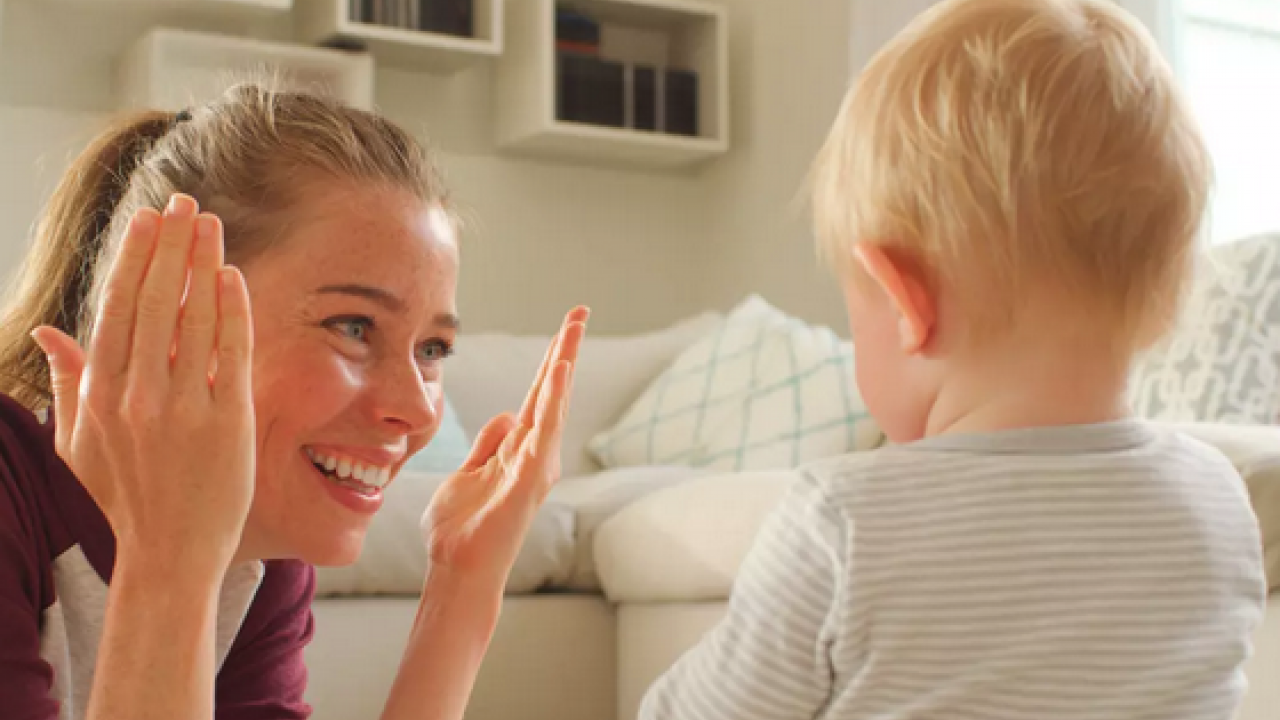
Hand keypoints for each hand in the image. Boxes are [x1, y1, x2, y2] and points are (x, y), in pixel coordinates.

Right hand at [31, 194, 255, 571]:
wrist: (169, 553)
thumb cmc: (124, 497)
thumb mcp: (79, 441)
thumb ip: (69, 381)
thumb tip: (48, 331)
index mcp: (99, 395)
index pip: (116, 309)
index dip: (133, 259)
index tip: (147, 220)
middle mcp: (136, 396)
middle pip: (154, 301)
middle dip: (170, 245)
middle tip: (186, 203)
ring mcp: (181, 409)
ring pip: (192, 319)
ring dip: (203, 264)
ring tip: (211, 225)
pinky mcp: (225, 423)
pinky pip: (229, 354)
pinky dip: (231, 312)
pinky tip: (233, 277)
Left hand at [421, 307, 587, 587]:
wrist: (458, 569)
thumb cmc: (462, 529)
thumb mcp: (470, 472)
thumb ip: (489, 444)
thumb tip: (509, 414)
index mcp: (520, 450)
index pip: (538, 395)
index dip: (550, 360)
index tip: (564, 326)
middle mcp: (535, 454)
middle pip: (551, 392)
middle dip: (564, 350)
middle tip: (579, 312)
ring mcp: (535, 466)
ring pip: (552, 405)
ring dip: (562, 366)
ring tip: (571, 330)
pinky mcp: (529, 478)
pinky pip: (543, 431)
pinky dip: (553, 400)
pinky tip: (558, 372)